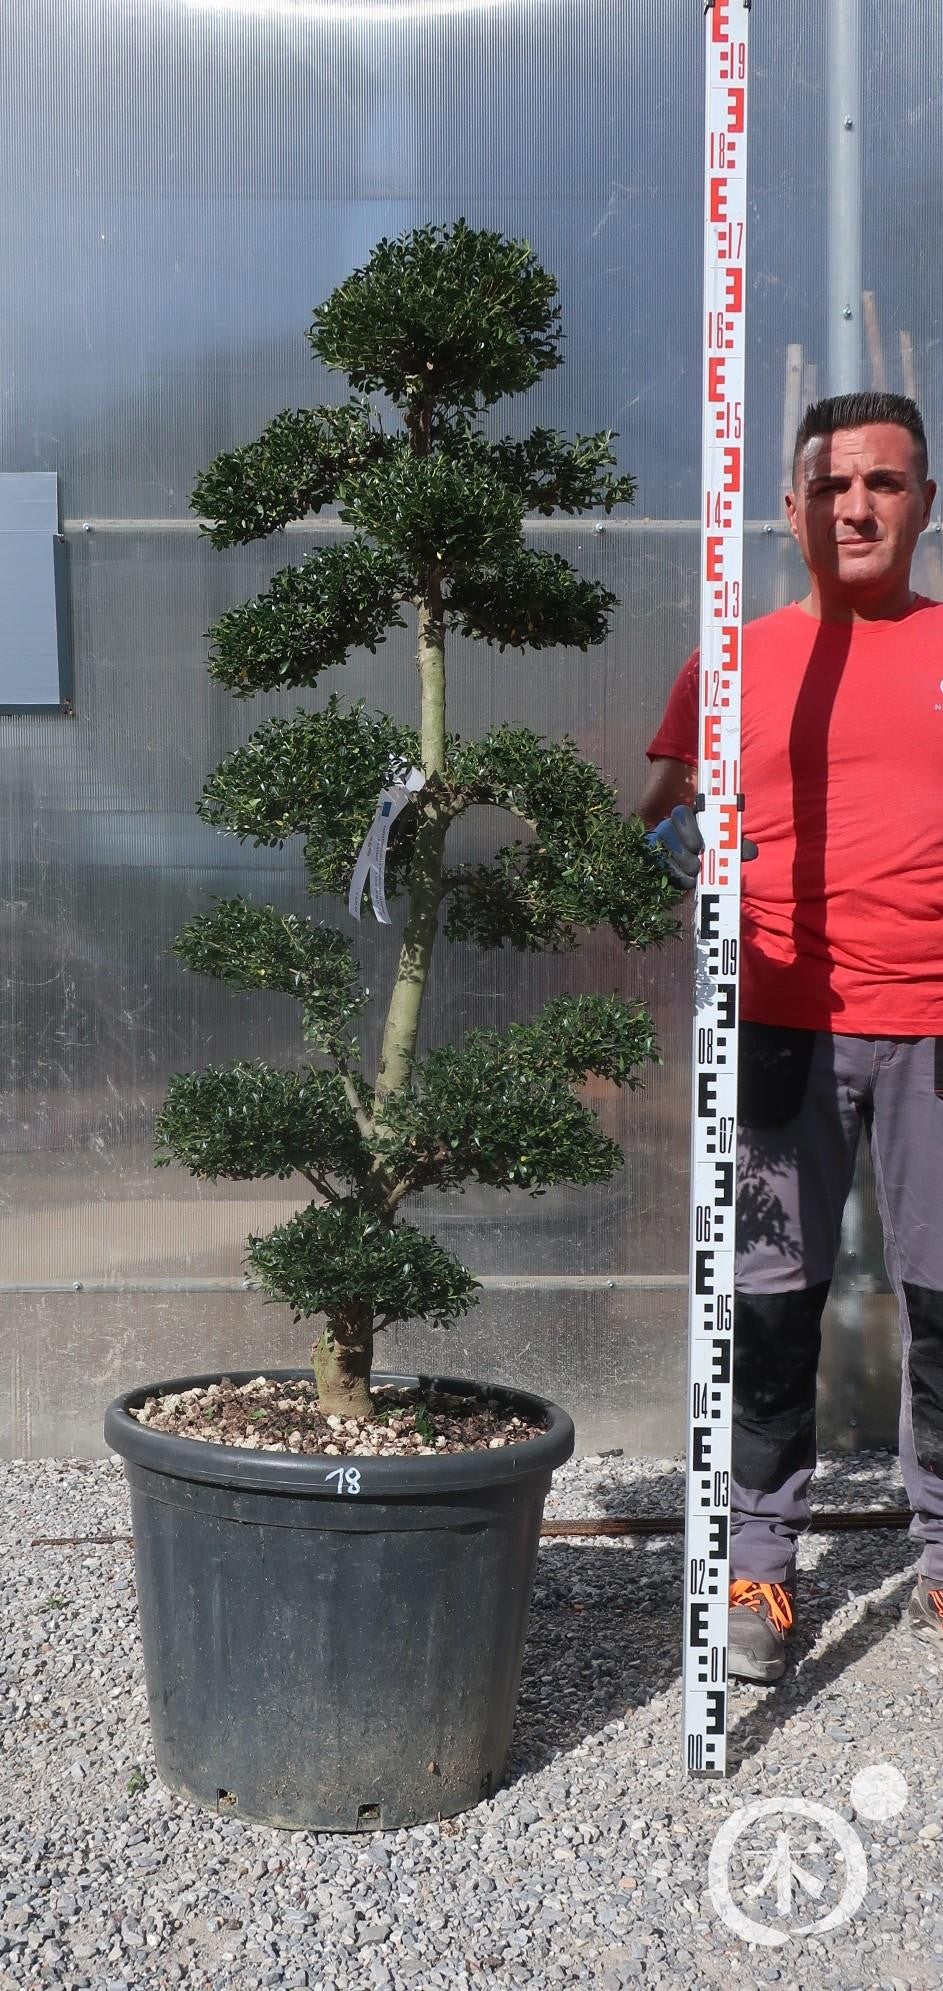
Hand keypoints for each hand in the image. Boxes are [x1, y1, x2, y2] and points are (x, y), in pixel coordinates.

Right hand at [644, 806, 758, 890]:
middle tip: (696, 866)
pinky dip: (672, 877)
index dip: (686, 827)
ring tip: (693, 876)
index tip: (698, 847)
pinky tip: (685, 884)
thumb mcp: (727, 850)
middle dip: (680, 850)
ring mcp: (658, 846)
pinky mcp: (653, 863)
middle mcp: (669, 829)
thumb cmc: (714, 856)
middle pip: (665, 831)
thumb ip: (738, 847)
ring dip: (676, 865)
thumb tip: (751, 851)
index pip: (680, 813)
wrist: (700, 878)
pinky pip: (656, 867)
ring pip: (659, 850)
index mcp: (688, 820)